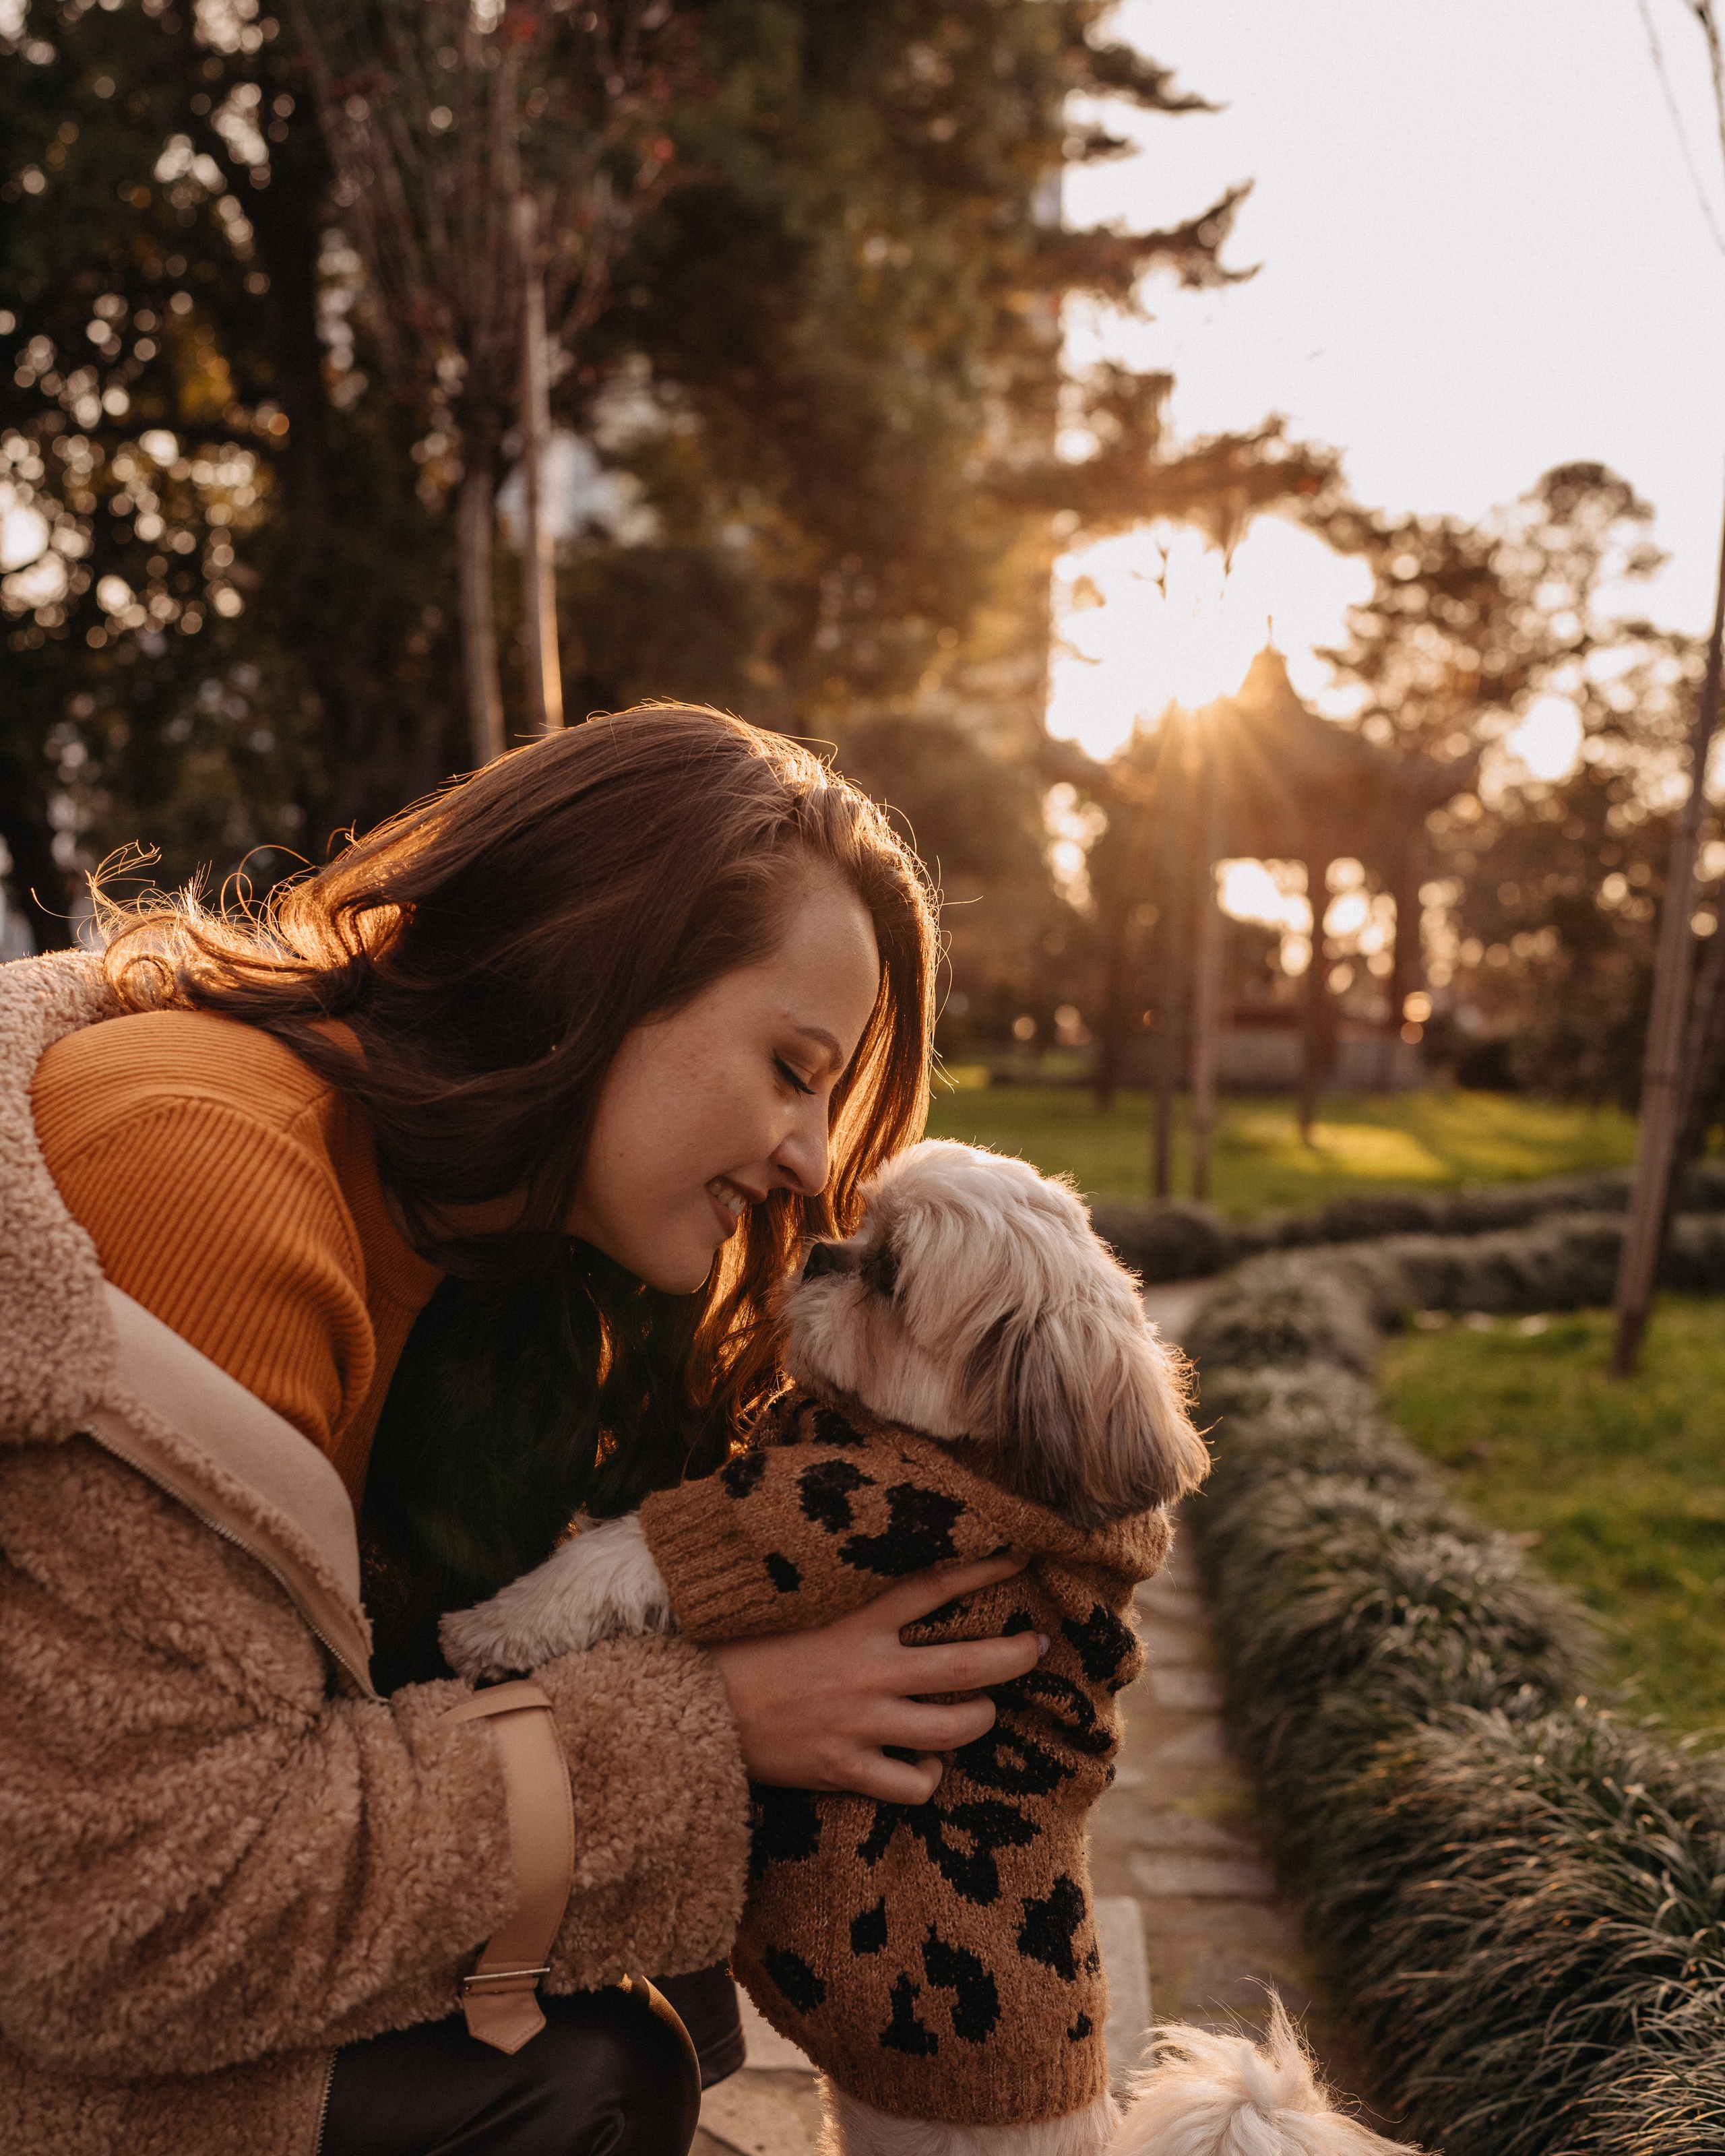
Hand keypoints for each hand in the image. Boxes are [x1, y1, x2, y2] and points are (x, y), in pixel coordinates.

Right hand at [706, 1555, 1042, 1805]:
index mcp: (854, 1622)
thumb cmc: (738, 1650)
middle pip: (965, 1664)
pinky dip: (925, 1777)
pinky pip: (911, 1785)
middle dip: (1013, 1656)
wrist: (693, 1709)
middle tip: (1038, 1647)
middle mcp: (867, 1671)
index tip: (1018, 1556)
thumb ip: (841, 1600)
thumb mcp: (793, 1610)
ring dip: (978, 1719)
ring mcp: (860, 1725)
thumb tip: (877, 1580)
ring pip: (951, 1729)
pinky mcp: (843, 1769)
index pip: (933, 1586)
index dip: (981, 1569)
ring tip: (983, 1711)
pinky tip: (921, 1765)